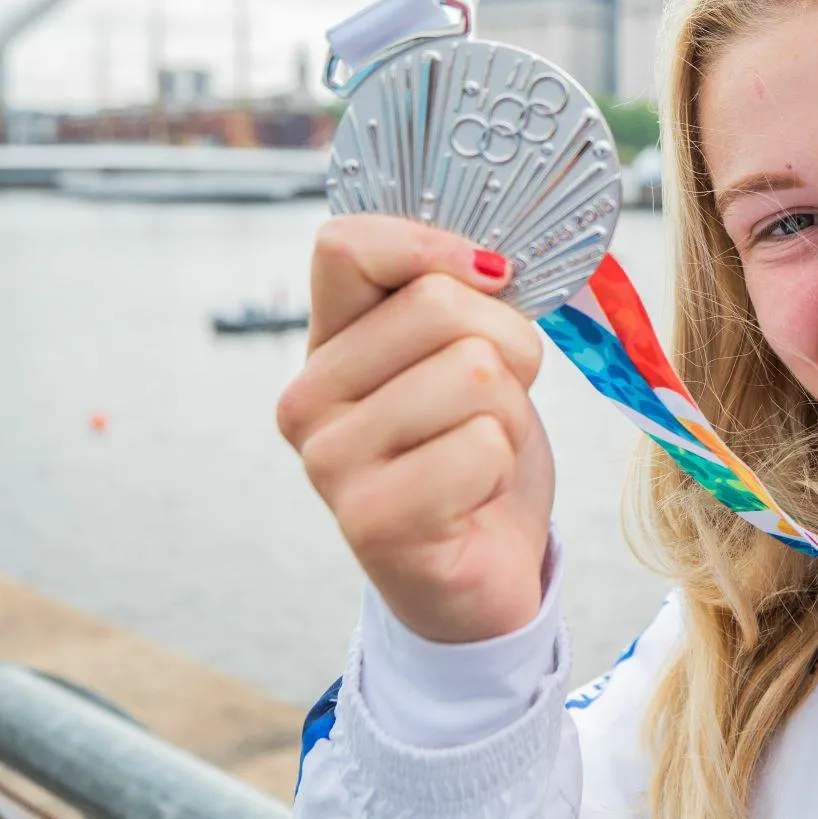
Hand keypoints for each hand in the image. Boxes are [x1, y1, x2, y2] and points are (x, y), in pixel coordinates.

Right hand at [275, 215, 554, 642]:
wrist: (482, 574)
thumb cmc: (476, 453)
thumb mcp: (467, 356)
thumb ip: (458, 298)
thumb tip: (488, 259)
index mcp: (327, 344)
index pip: (346, 244)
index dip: (433, 246)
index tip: (492, 276)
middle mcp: (307, 399)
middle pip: (437, 305)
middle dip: (508, 345)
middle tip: (498, 402)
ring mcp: (331, 463)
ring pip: (474, 372)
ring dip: (510, 414)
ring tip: (483, 453)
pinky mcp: (373, 520)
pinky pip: (482, 445)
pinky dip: (503, 469)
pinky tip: (474, 499)